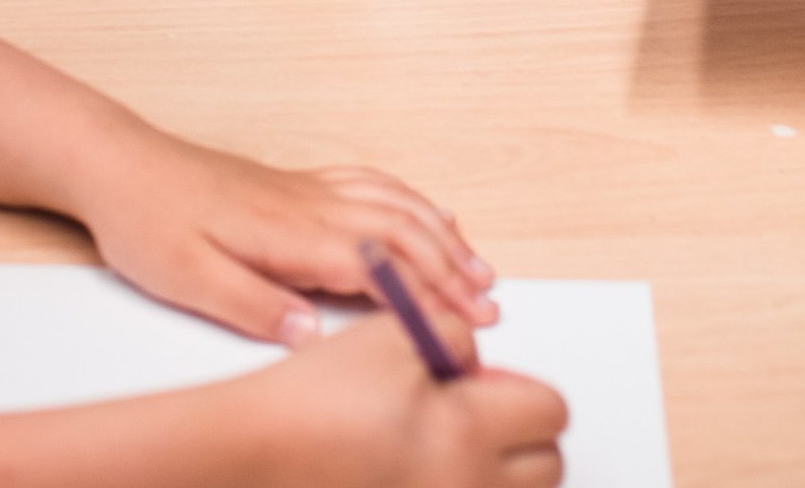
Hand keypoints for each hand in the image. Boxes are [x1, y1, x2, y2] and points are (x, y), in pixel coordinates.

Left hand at [72, 124, 499, 346]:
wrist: (120, 165)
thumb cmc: (149, 222)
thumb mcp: (188, 279)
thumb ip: (255, 307)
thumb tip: (313, 336)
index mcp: (289, 232)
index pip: (377, 267)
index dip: (426, 298)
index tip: (462, 327)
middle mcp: (309, 203)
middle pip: (402, 231)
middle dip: (452, 269)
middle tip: (489, 306)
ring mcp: (306, 187)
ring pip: (395, 203)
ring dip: (442, 233)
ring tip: (478, 265)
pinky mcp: (297, 182)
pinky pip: (371, 182)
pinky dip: (412, 198)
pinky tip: (427, 211)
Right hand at [236, 319, 566, 487]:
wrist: (254, 451)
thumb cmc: (315, 395)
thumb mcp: (392, 333)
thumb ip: (456, 333)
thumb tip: (479, 362)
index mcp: (466, 432)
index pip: (550, 411)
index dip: (523, 387)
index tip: (486, 383)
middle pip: (547, 468)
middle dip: (523, 435)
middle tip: (473, 414)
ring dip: (500, 472)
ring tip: (447, 444)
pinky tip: (425, 470)